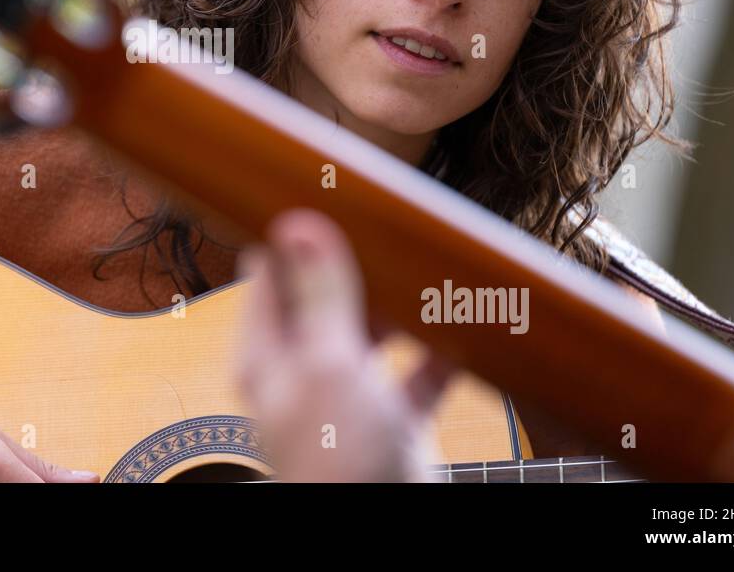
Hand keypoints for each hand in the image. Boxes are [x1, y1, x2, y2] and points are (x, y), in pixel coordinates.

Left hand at [234, 208, 455, 481]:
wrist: (382, 535)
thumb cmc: (337, 465)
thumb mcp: (328, 365)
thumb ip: (319, 297)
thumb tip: (299, 227)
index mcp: (268, 355)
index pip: (270, 274)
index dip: (296, 236)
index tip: (330, 199)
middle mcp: (304, 372)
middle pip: (328, 298)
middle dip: (363, 267)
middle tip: (394, 231)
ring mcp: (349, 397)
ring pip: (377, 333)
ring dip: (405, 307)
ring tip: (433, 272)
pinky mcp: (392, 421)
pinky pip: (418, 374)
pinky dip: (440, 352)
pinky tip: (464, 329)